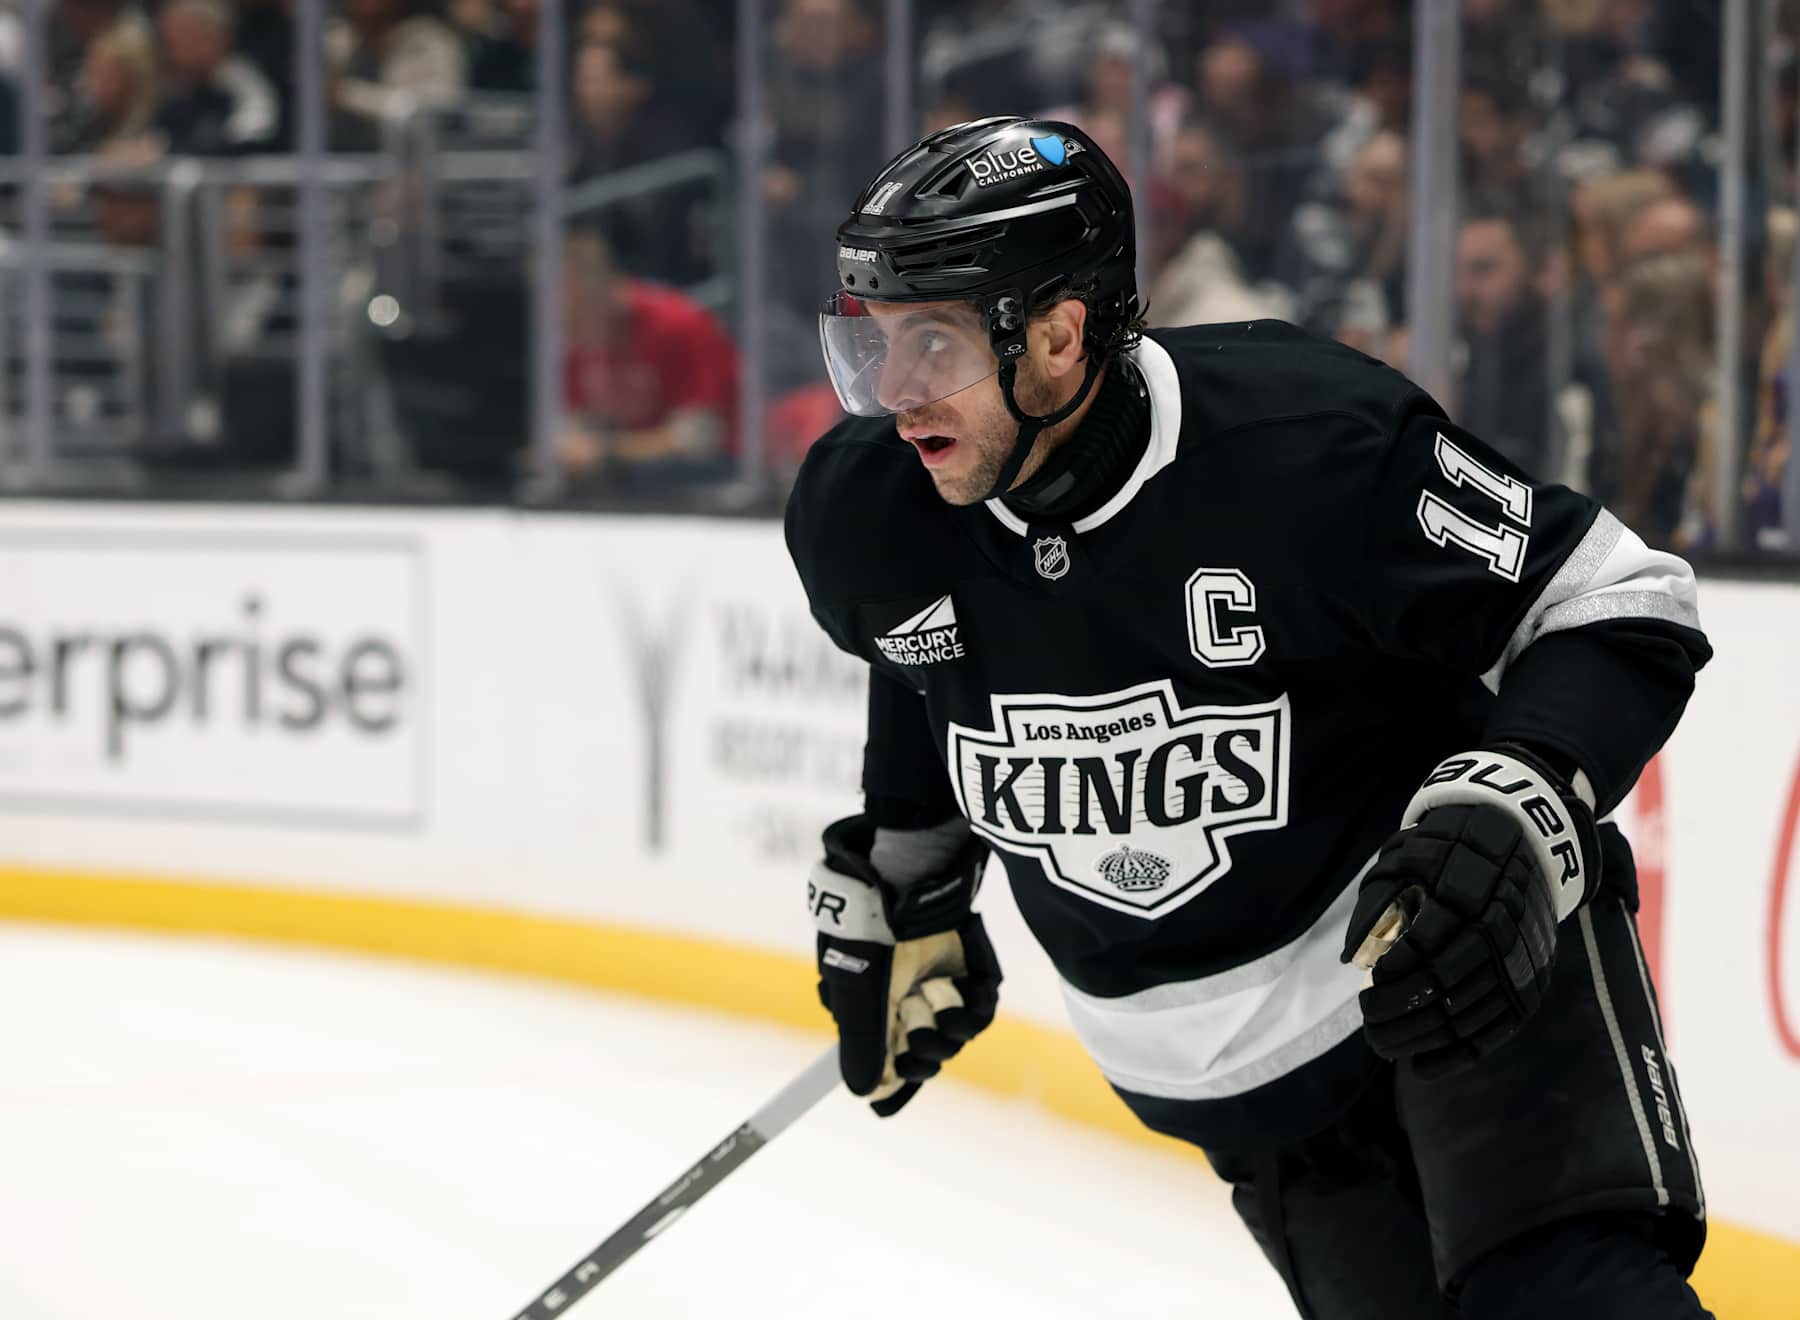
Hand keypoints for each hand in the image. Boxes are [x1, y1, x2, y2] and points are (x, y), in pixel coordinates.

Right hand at [808, 815, 999, 1115]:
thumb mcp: (858, 1000)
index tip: (889, 1095)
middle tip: (914, 1036)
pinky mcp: (970, 976)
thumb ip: (862, 1048)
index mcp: (873, 1009)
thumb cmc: (871, 945)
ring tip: (930, 1005)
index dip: (892, 1082)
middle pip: (923, 1057)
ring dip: (945, 1032)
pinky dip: (969, 1013)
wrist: (905, 894)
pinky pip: (978, 1014)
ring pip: (953, 1040)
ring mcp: (940, 989)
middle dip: (921, 1055)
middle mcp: (906, 1002)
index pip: (887, 1061)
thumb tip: (865, 1094)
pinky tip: (955, 996)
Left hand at [1341, 748, 1597, 1079]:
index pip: (1423, 952)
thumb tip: (1351, 959)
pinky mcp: (1532, 982)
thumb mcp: (1405, 859)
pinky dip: (1459, 1055)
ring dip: (1422, 1038)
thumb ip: (1378, 905)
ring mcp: (1519, 961)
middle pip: (1443, 989)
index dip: (1391, 978)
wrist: (1521, 838)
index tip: (1366, 988)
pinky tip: (1424, 1067)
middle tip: (1370, 1027)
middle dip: (1399, 1016)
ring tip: (1386, 1045)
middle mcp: (1497, 931)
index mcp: (1464, 897)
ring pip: (1468, 1016)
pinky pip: (1496, 1030)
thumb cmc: (1448, 850)